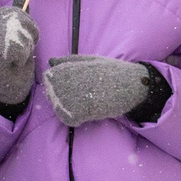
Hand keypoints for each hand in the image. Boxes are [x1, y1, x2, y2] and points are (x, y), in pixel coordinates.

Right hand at [0, 1, 39, 106]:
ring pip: (18, 32)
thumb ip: (20, 17)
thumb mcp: (20, 36)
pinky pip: (19, 48)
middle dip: (29, 29)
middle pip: (15, 18)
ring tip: (23, 55)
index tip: (30, 33)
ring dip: (28, 44)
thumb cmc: (16, 63)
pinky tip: (19, 63)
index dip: (25, 20)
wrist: (10, 90)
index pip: (10, 12)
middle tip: (29, 45)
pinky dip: (25, 55)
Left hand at [44, 55, 160, 126]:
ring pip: (58, 107)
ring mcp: (77, 96)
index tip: (66, 86)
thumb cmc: (111, 71)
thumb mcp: (91, 60)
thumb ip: (69, 60)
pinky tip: (82, 116)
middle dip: (57, 97)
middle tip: (74, 98)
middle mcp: (71, 80)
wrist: (131, 84)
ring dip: (64, 109)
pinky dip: (73, 120)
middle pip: (51, 93)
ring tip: (79, 106)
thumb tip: (50, 61)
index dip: (54, 83)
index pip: (49, 77)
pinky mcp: (84, 110)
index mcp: (72, 67)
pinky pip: (68, 119)